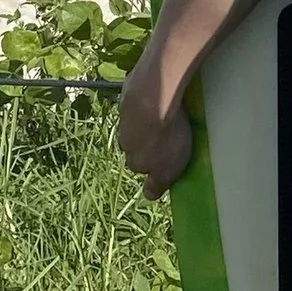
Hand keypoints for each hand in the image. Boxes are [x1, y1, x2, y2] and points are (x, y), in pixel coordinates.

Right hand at [118, 71, 194, 199]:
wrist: (154, 96)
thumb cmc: (165, 136)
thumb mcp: (167, 170)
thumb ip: (157, 184)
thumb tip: (149, 196)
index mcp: (133, 160)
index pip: (140, 167)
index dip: (154, 163)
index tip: (166, 157)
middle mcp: (124, 141)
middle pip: (135, 144)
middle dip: (148, 141)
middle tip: (166, 134)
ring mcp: (124, 117)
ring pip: (135, 124)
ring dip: (146, 121)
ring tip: (166, 114)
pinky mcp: (128, 94)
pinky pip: (137, 102)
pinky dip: (146, 102)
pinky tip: (160, 97)